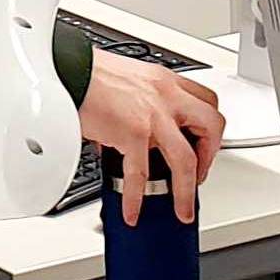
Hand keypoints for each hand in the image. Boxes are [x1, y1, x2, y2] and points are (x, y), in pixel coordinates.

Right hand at [78, 50, 225, 225]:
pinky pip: (140, 174)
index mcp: (164, 81)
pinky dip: (136, 198)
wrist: (67, 68)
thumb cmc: (87, 71)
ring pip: (187, 160)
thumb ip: (136, 103)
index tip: (199, 144)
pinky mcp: (133, 133)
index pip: (205, 101)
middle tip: (198, 174)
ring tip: (182, 209)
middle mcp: (165, 96)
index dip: (208, 128)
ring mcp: (153, 115)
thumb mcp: (126, 79)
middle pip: (212, 125)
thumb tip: (127, 131)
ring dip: (187, 191)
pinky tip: (132, 210)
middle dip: (210, 155)